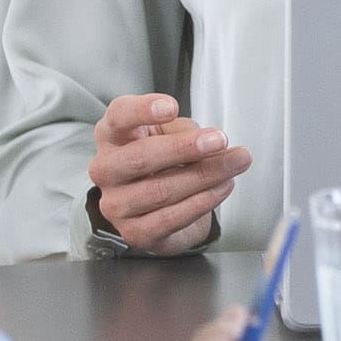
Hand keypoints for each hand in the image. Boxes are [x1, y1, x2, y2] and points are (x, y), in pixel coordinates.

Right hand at [89, 94, 246, 251]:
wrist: (162, 207)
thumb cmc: (164, 160)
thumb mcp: (172, 133)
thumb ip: (185, 131)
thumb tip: (211, 142)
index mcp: (113, 135)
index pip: (119, 116)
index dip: (143, 110)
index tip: (171, 107)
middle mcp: (106, 169)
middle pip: (140, 157)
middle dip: (184, 148)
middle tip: (219, 140)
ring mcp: (116, 204)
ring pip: (160, 190)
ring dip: (205, 175)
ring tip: (233, 163)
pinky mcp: (135, 232)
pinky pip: (170, 218)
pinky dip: (201, 202)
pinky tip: (221, 188)